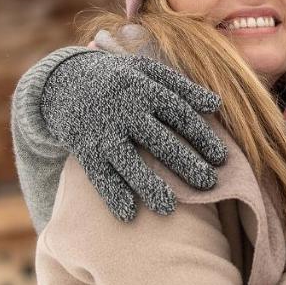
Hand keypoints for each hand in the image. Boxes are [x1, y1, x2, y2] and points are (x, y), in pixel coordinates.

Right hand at [42, 52, 225, 221]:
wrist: (64, 80)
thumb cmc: (118, 77)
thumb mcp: (146, 71)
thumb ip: (181, 86)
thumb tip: (216, 104)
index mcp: (144, 87)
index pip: (179, 113)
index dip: (201, 135)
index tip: (221, 158)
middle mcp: (124, 109)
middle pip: (159, 140)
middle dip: (185, 163)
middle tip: (208, 184)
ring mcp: (103, 130)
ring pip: (128, 161)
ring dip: (148, 185)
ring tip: (169, 208)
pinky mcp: (83, 147)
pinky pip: (98, 174)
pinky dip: (112, 193)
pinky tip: (128, 213)